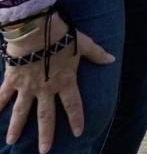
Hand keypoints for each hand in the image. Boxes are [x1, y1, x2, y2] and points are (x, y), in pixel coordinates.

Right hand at [0, 13, 114, 152]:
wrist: (37, 29)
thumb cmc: (62, 35)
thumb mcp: (84, 44)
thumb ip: (97, 54)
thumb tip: (112, 59)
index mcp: (65, 81)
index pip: (73, 105)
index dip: (76, 119)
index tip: (77, 132)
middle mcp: (46, 88)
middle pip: (45, 116)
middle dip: (46, 134)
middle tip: (44, 151)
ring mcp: (27, 86)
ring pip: (21, 112)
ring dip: (17, 127)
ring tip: (12, 142)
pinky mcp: (12, 79)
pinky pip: (2, 96)